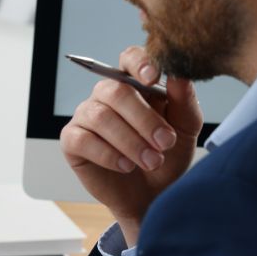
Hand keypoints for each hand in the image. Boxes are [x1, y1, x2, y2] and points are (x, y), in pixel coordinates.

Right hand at [60, 47, 202, 245]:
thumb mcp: (185, 130)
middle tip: (165, 143)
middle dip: (144, 118)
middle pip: (116, 91)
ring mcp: (86, 116)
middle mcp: (106, 95)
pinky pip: (83, 139)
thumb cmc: (167, 157)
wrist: (151, 197)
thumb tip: (180, 75)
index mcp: (134, 83)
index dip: (140, 63)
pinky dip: (108, 154)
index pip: (130, 58)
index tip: (153, 79)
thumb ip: (184, 101)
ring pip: (101, 116)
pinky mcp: (72, 141)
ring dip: (130, 141)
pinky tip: (126, 166)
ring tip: (151, 161)